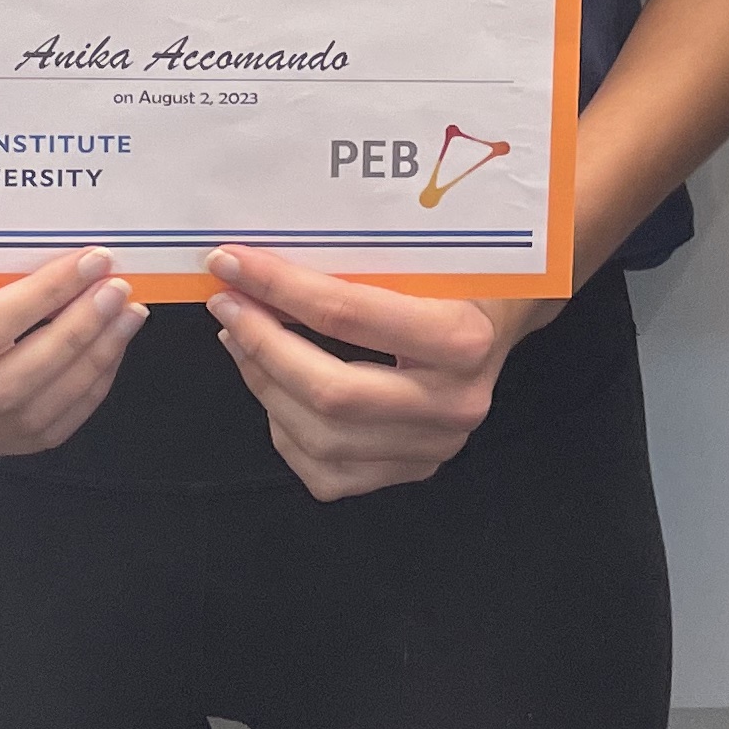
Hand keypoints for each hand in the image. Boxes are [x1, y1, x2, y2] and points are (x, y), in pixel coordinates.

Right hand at [0, 247, 146, 457]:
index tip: (91, 262)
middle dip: (75, 334)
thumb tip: (80, 257)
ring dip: (90, 363)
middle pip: (5, 383)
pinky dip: (85, 391)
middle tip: (115, 294)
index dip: (44, 297)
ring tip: (123, 318)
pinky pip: (42, 433)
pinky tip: (107, 352)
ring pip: (30, 414)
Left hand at [206, 248, 545, 500]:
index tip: (231, 264)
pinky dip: (286, 432)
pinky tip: (276, 390)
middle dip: (262, 345)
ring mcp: (435, 446)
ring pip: (321, 438)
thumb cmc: (457, 276)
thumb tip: (254, 264)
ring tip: (242, 340)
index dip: (278, 288)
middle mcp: (454, 402)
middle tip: (228, 306)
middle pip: (331, 392)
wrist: (501, 319)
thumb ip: (350, 262)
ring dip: (265, 385)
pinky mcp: (414, 469)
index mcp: (463, 338)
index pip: (349, 315)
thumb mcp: (421, 255)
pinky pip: (326, 473)